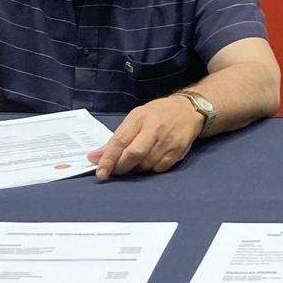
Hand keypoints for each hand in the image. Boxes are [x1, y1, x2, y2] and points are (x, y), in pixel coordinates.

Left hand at [90, 95, 208, 179]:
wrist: (188, 110)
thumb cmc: (157, 114)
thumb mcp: (135, 118)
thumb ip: (116, 138)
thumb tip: (94, 157)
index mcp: (140, 118)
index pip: (120, 140)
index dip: (108, 159)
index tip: (100, 172)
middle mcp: (155, 129)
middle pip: (134, 154)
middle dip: (121, 167)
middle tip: (114, 171)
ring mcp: (168, 141)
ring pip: (146, 165)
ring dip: (136, 168)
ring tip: (136, 160)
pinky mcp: (178, 152)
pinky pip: (159, 169)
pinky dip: (150, 168)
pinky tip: (151, 159)